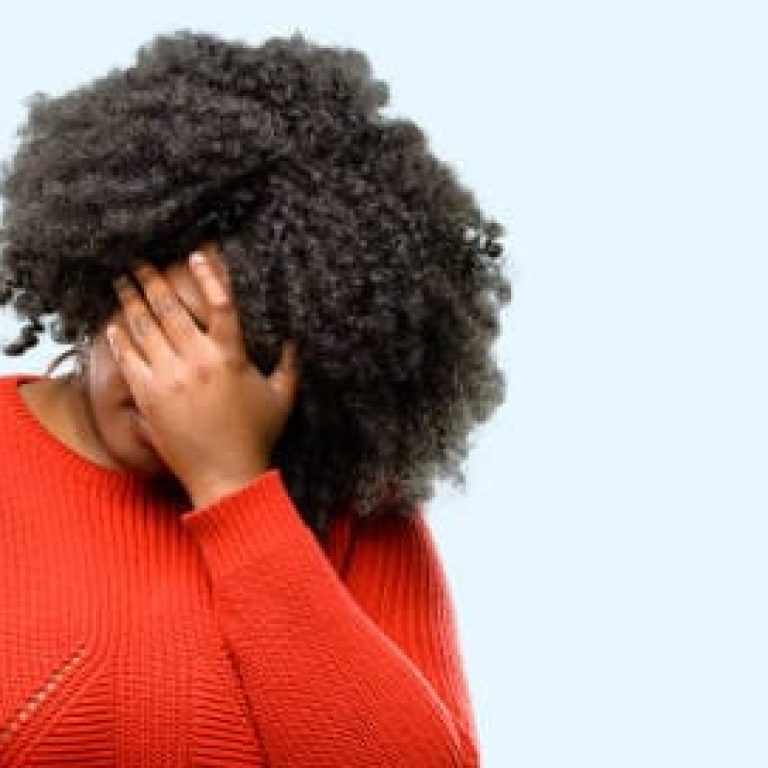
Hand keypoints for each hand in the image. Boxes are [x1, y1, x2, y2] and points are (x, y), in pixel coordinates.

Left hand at [106, 244, 299, 506]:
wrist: (226, 476)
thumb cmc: (257, 437)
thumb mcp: (283, 398)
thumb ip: (289, 363)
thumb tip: (296, 336)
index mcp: (231, 356)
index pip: (220, 303)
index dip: (209, 275)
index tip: (196, 254)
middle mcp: (198, 361)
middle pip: (171, 308)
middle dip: (153, 279)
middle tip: (140, 259)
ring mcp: (170, 378)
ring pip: (145, 328)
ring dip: (131, 300)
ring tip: (121, 281)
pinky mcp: (150, 397)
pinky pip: (129, 359)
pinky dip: (120, 338)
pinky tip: (113, 323)